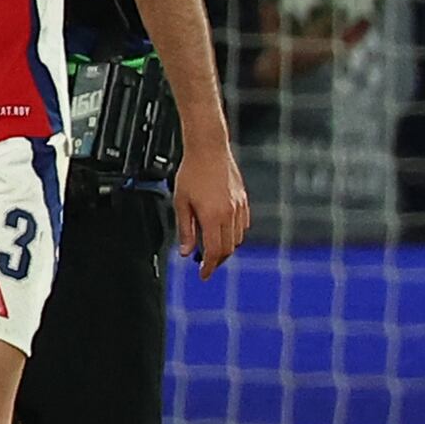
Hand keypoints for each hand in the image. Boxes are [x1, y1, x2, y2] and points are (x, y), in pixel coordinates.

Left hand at [174, 142, 249, 273]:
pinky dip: (234, 234)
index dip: (208, 266)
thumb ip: (185, 229)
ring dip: (226, 247)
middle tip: (205, 264)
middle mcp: (229, 215)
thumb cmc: (191, 172)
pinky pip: (243, 226)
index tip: (203, 275)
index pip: (214, 251)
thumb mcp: (181, 202)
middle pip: (227, 249)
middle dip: (217, 260)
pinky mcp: (243, 201)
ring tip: (211, 248)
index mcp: (213, 217)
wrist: (209, 149)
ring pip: (237, 239)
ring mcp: (239, 208)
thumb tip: (186, 252)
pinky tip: (223, 231)